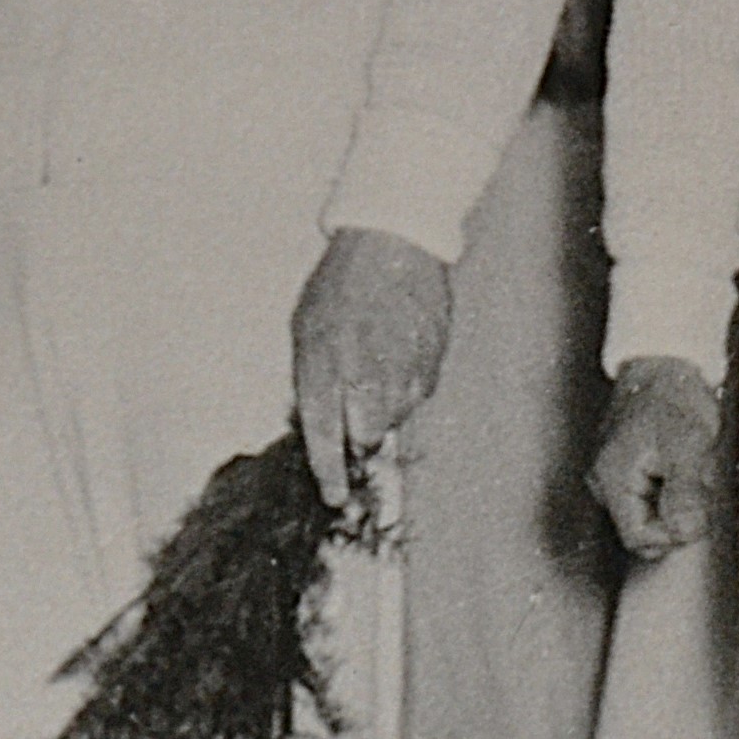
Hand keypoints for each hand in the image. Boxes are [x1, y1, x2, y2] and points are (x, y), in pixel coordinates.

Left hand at [291, 227, 453, 507]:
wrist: (394, 242)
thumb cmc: (343, 285)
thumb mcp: (306, 327)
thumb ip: (311, 379)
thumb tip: (321, 426)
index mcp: (323, 362)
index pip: (324, 436)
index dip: (329, 473)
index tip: (334, 497)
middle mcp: (363, 372)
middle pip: (364, 436)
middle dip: (359, 432)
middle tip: (355, 404)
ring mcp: (402, 369)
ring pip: (394, 417)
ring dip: (384, 404)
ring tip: (378, 359)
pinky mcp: (432, 362)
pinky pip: (417, 395)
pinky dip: (407, 384)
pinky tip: (399, 350)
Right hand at [589, 355, 722, 557]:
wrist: (664, 365)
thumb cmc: (673, 397)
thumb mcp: (688, 444)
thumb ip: (685, 492)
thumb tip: (683, 531)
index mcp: (612, 480)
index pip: (638, 538)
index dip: (671, 532)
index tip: (694, 506)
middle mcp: (603, 483)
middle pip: (643, 529)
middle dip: (675, 513)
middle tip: (692, 478)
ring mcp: (611, 477)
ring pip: (649, 513)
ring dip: (675, 499)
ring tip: (686, 466)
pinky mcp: (623, 472)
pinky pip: (649, 497)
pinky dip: (670, 487)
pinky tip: (678, 465)